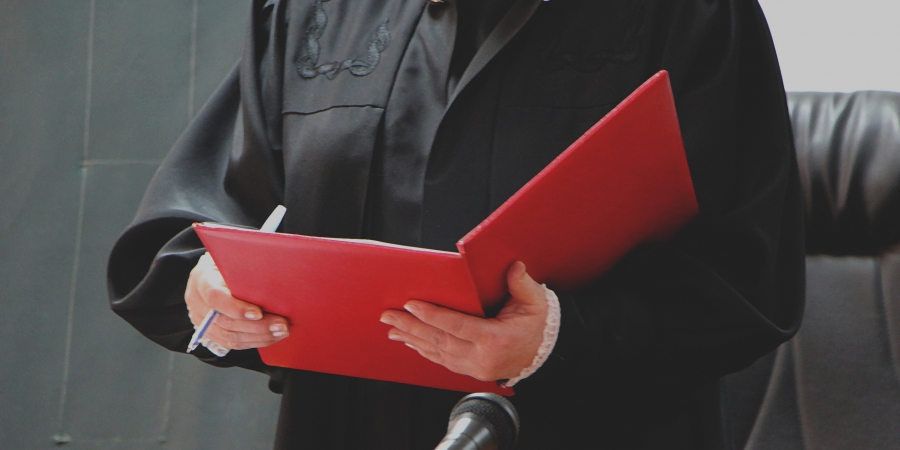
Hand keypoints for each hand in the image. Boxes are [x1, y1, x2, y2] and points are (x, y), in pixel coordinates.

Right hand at [184, 253, 289, 349]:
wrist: (213, 272)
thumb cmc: (229, 261)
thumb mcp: (233, 256)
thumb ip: (245, 265)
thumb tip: (274, 272)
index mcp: (202, 279)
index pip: (215, 297)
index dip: (236, 308)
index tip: (258, 313)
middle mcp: (197, 302)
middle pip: (226, 321)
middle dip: (258, 326)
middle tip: (282, 324)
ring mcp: (202, 320)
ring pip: (230, 336)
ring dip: (260, 337)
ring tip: (281, 332)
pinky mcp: (211, 332)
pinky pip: (232, 343)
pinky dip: (254, 342)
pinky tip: (272, 337)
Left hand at [380, 261, 547, 381]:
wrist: (545, 352)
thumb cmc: (538, 325)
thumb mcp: (535, 302)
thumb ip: (522, 284)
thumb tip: (514, 267)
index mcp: (495, 339)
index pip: (456, 326)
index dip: (432, 315)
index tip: (411, 305)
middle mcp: (482, 358)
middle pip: (439, 340)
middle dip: (410, 326)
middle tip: (388, 316)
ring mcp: (475, 368)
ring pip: (437, 352)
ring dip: (412, 339)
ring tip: (392, 328)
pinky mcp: (472, 371)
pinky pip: (443, 360)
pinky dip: (424, 350)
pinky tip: (411, 342)